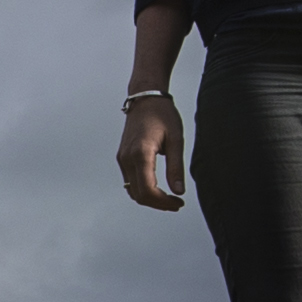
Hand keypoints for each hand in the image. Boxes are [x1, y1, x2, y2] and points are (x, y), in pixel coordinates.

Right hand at [117, 92, 187, 211]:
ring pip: (132, 191)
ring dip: (150, 199)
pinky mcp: (122, 157)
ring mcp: (122, 158)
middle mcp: (127, 158)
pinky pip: (130, 181)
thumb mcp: (176, 139)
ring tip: (168, 198)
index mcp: (141, 153)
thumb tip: (178, 190)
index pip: (148, 190)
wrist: (145, 97)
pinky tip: (157, 188)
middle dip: (158, 204)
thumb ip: (176, 167)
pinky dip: (142, 190)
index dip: (163, 202)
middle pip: (139, 195)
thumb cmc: (161, 113)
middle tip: (176, 203)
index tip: (177, 202)